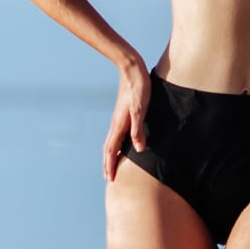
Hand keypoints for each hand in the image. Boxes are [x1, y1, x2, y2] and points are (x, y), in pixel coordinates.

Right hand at [102, 57, 150, 181]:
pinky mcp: (123, 113)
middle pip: (109, 148)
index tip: (110, 179)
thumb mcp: (141, 109)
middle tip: (108, 178)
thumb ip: (139, 130)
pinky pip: (117, 134)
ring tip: (112, 164)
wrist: (131, 69)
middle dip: (108, 163)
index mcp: (119, 124)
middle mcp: (116, 123)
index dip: (111, 165)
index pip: (112, 150)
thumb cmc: (139, 88)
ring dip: (111, 155)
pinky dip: (116, 144)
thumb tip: (139, 150)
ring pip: (112, 141)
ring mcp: (118, 118)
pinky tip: (123, 144)